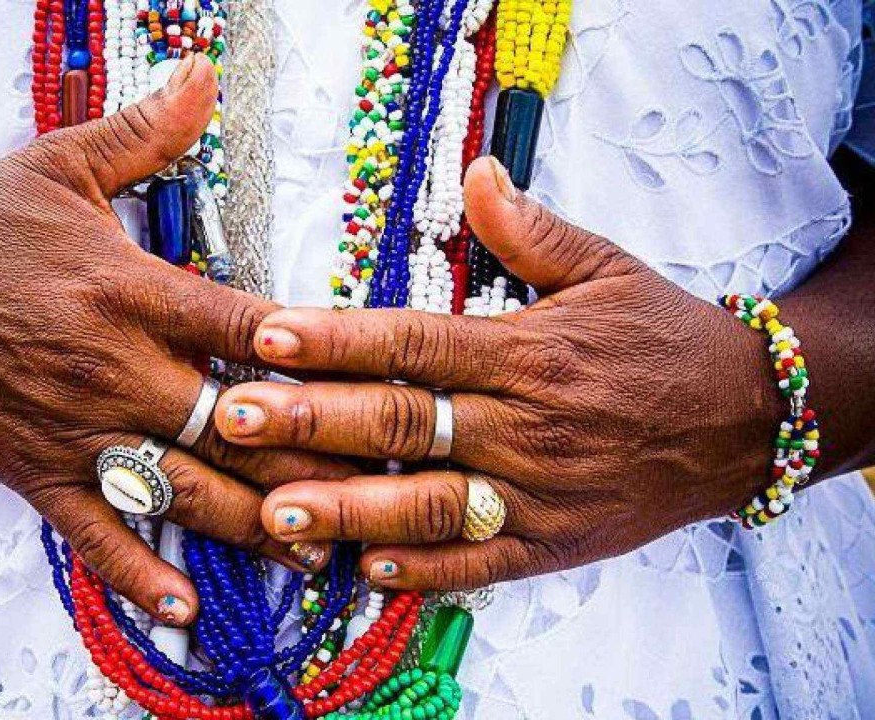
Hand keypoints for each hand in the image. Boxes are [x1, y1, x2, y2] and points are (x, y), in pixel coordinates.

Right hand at [0, 55, 349, 622]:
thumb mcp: (60, 164)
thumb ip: (144, 133)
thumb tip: (203, 72)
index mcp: (130, 291)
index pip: (243, 327)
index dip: (312, 353)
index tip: (376, 378)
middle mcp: (114, 369)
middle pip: (235, 423)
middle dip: (312, 456)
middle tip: (384, 485)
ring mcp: (78, 429)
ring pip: (184, 488)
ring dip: (256, 523)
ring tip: (322, 549)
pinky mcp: (38, 471)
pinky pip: (95, 534)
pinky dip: (139, 574)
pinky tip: (188, 610)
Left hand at [212, 156, 782, 590]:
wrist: (746, 418)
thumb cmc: (663, 339)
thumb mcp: (606, 269)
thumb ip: (530, 229)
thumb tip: (477, 170)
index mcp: (526, 351)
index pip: (414, 343)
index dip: (337, 340)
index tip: (267, 335)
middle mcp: (525, 424)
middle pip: (403, 423)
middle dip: (312, 421)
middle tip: (232, 420)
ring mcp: (538, 491)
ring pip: (430, 504)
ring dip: (350, 509)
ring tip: (277, 511)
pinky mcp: (555, 543)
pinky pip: (482, 564)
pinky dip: (425, 571)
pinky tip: (364, 570)